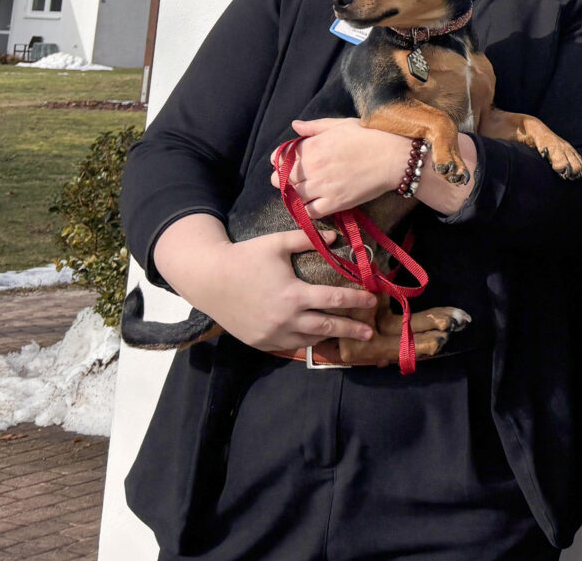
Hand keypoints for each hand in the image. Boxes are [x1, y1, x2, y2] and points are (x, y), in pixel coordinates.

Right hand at [152, 213, 377, 352]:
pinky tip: (314, 336)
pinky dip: (305, 341)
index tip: (372, 301)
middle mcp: (285, 319)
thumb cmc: (245, 257)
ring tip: (345, 334)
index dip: (356, 301)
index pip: (334, 300)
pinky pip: (289, 345)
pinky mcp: (259, 342)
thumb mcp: (277, 243)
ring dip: (328, 336)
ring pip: (308, 340)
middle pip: (327, 327)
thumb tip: (336, 237)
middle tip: (369, 333)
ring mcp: (271, 334)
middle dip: (351, 330)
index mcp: (294, 295)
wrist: (208, 279)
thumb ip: (308, 239)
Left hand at [274, 117, 411, 215]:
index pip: (279, 158)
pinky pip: (310, 212)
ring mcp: (322, 187)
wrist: (395, 157)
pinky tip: (315, 203)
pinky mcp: (335, 203)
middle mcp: (312, 167)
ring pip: (294, 196)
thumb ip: (315, 127)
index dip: (280, 161)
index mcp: (312, 146)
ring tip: (306, 190)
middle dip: (284, 178)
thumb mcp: (342, 124)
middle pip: (281, 179)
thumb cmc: (370, 136)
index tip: (288, 162)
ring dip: (296, 194)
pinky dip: (308, 210)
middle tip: (296, 178)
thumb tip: (295, 125)